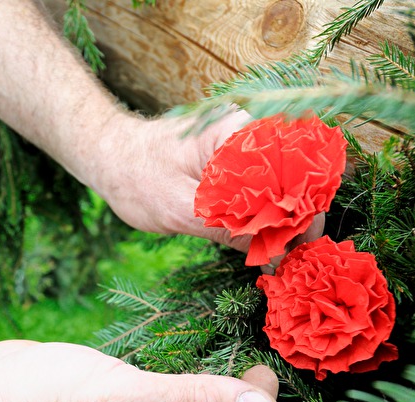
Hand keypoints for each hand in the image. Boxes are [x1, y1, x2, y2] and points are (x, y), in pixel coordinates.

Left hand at [94, 109, 324, 262]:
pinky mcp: (237, 163)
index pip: (295, 167)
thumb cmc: (134, 176)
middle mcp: (250, 131)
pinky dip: (267, 216)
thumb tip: (275, 256)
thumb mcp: (179, 209)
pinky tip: (266, 243)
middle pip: (296, 178)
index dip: (306, 209)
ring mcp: (245, 146)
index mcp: (239, 130)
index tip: (304, 246)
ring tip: (284, 257)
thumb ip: (228, 230)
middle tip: (296, 260)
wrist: (108, 157)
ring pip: (282, 187)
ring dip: (284, 221)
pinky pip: (265, 189)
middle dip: (299, 219)